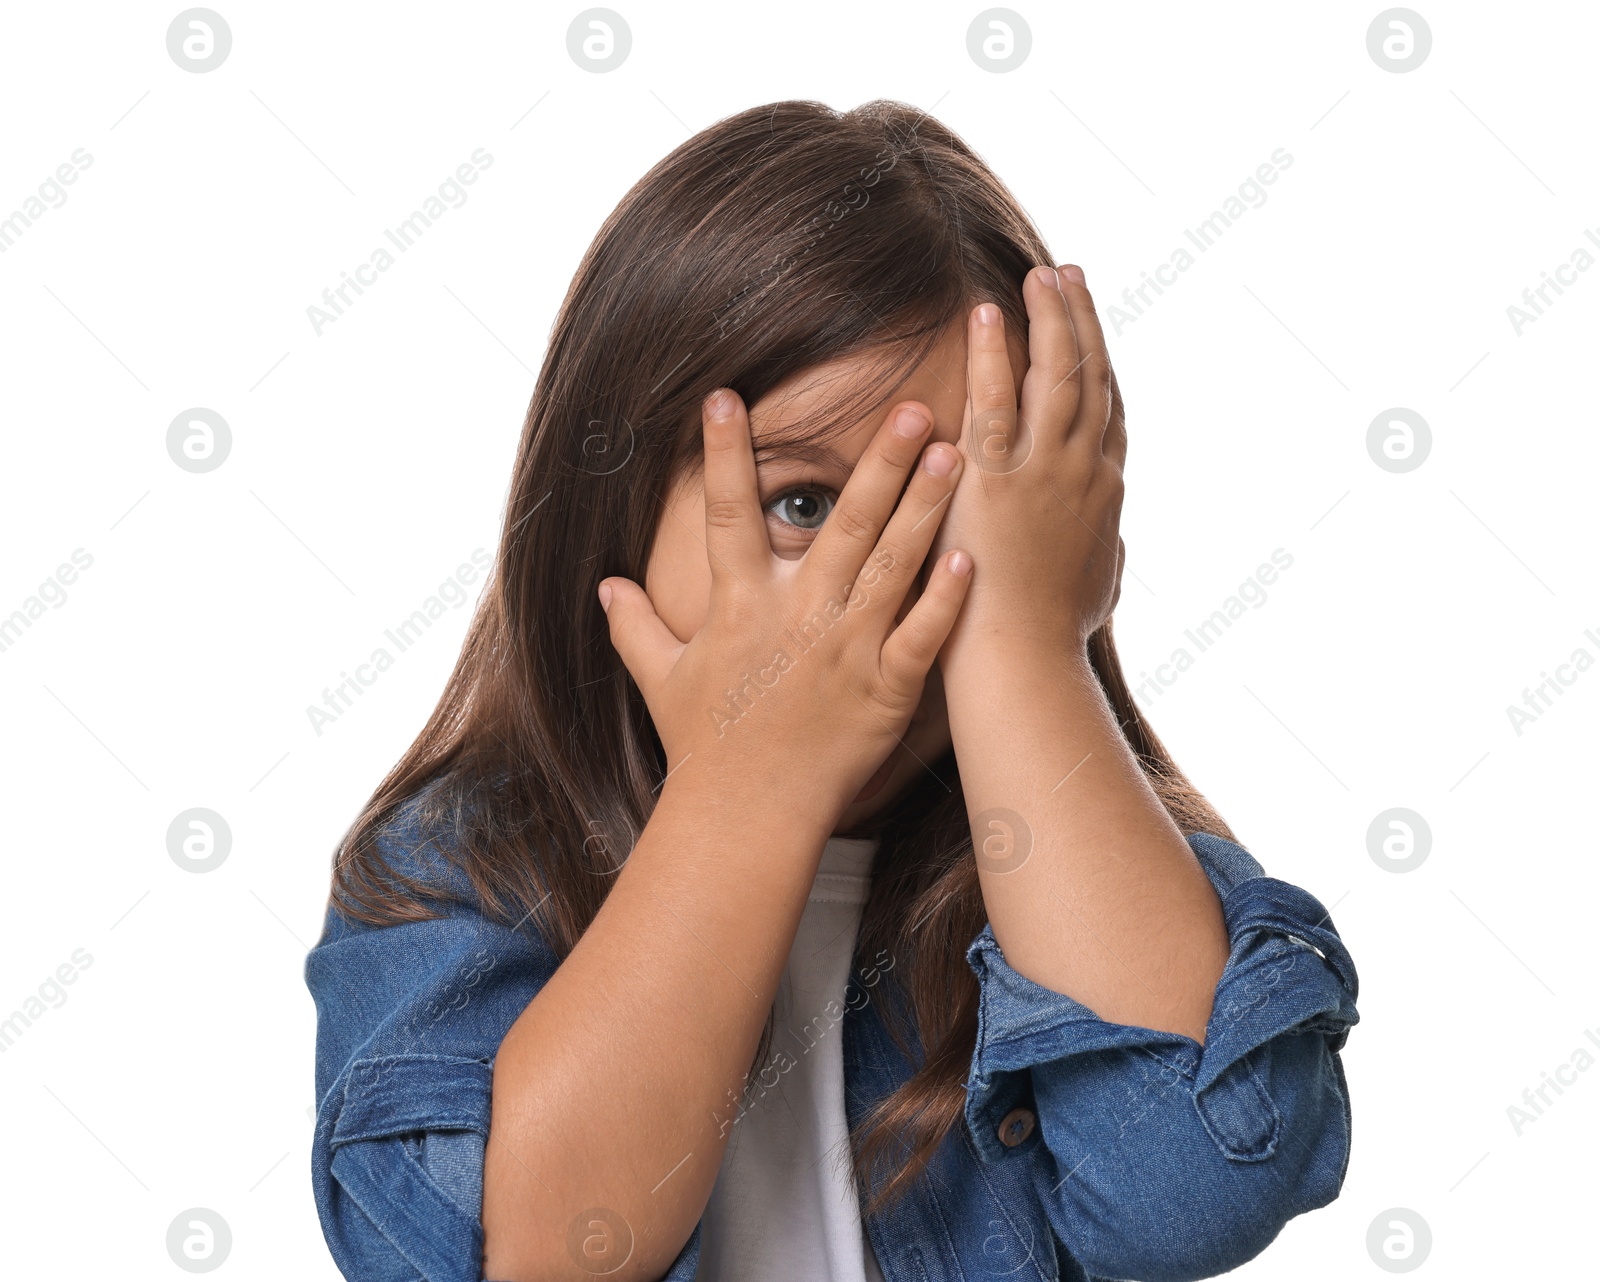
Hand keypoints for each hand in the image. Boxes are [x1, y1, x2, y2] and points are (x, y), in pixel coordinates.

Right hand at [598, 389, 972, 822]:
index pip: (727, 514)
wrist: (745, 818)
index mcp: (740, 607)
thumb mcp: (660, 680)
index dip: (725, 452)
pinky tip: (972, 555)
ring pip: (894, 565)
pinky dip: (947, 597)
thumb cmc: (704, 748)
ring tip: (956, 454)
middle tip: (912, 409)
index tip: (727, 395)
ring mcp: (847, 651)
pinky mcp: (886, 690)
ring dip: (924, 507)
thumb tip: (604, 586)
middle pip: (843, 524)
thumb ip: (635, 626)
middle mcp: (797, 617)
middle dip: (878, 462)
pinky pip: (922, 634)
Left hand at [930, 265, 1125, 661]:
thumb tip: (1112, 542)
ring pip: (1056, 374)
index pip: (1109, 412)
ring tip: (1037, 275)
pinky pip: (997, 399)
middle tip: (1067, 276)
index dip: (1102, 361)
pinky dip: (996, 351)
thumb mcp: (1095, 589)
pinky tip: (989, 312)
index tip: (1090, 326)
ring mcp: (1045, 471)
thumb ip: (1104, 555)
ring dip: (1050, 317)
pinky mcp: (998, 478)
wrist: (1023, 660)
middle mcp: (1085, 471)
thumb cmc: (1050, 636)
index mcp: (1105, 493)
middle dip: (1081, 320)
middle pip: (1092, 377)